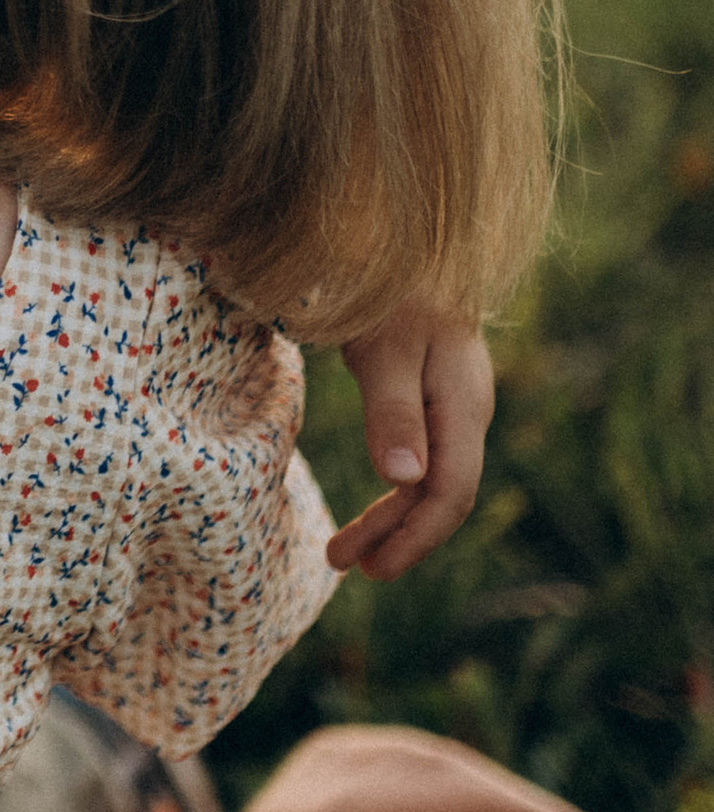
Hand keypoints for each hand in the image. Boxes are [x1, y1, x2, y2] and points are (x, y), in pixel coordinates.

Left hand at [326, 305, 493, 579]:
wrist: (400, 242)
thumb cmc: (389, 290)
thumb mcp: (383, 349)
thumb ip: (393, 412)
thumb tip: (402, 480)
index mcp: (463, 405)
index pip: (449, 492)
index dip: (414, 537)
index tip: (372, 569)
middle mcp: (467, 411)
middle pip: (441, 495)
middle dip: (398, 537)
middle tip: (346, 567)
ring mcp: (453, 405)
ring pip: (430, 479)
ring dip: (391, 518)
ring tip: (344, 551)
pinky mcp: (433, 397)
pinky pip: (422, 458)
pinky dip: (395, 488)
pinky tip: (372, 507)